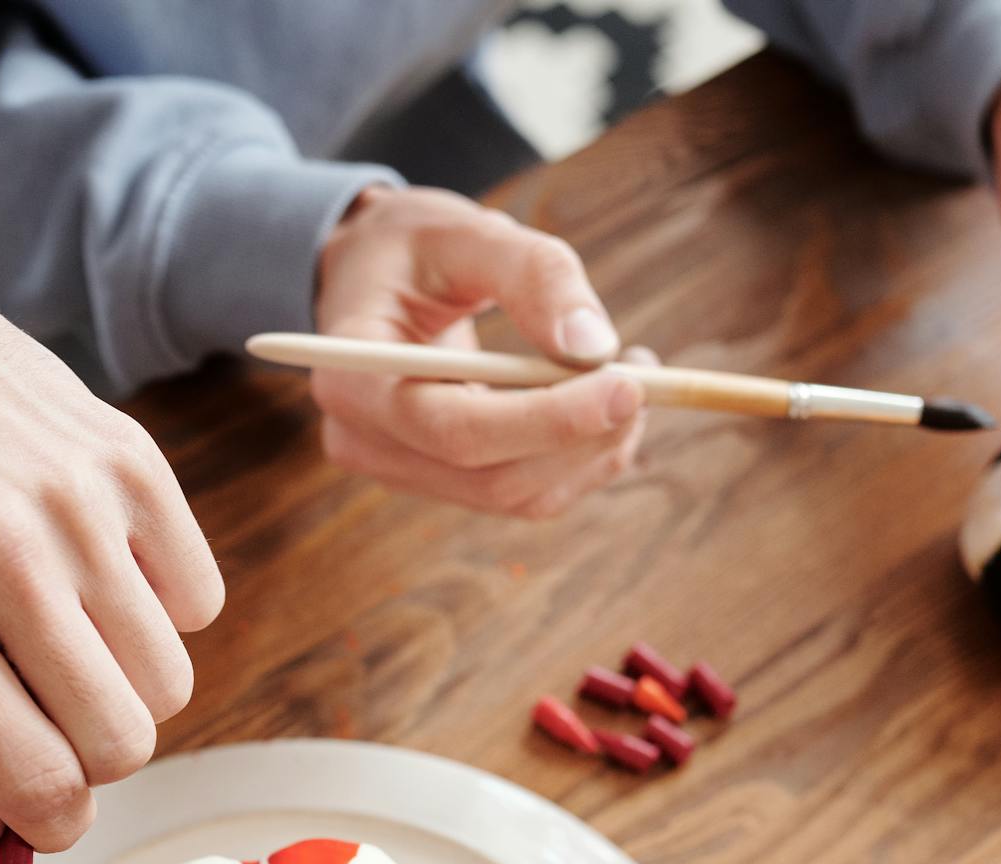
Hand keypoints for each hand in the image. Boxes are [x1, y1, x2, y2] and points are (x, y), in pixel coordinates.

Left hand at [0, 1, 223, 852]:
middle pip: (124, 743)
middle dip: (90, 758)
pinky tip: (94, 578)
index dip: (49, 821)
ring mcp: (76, 506)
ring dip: (124, 689)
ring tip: (64, 644)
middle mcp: (0, 562)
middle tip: (44, 716)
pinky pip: (197, 600)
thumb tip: (4, 826)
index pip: (37, 782)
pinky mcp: (130, 458)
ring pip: (169, 681)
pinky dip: (156, 612)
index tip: (41, 808)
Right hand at [311, 185, 647, 518]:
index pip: (453, 431)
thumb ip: (534, 275)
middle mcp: (365, 441)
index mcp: (353, 379)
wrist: (371, 275)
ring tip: (634, 379)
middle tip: (647, 374)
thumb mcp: (466, 232)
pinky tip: (605, 404)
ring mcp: (401, 469)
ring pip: (515, 494)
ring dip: (592, 450)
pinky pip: (521, 491)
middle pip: (490, 478)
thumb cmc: (411, 246)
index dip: (546, 421)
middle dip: (582, 435)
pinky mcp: (440, 478)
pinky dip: (578, 456)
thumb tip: (595, 345)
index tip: (627, 386)